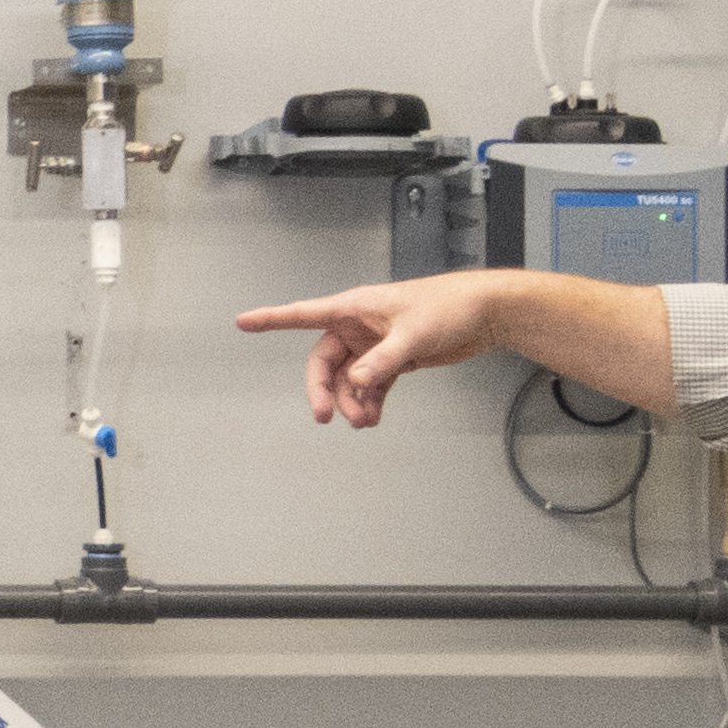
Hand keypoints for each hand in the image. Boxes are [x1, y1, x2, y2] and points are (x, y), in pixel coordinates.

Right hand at [238, 271, 506, 427]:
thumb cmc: (449, 306)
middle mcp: (358, 326)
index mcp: (354, 307)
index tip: (244, 322)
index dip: (271, 319)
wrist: (482, 314)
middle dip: (325, 391)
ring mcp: (373, 344)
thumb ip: (383, 360)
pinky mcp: (391, 360)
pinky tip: (374, 417)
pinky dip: (369, 402)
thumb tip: (358, 381)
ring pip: (348, 379)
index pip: (303, 314)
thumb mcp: (413, 335)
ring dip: (352, 402)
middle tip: (327, 416)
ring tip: (365, 420)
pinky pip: (369, 385)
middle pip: (324, 362)